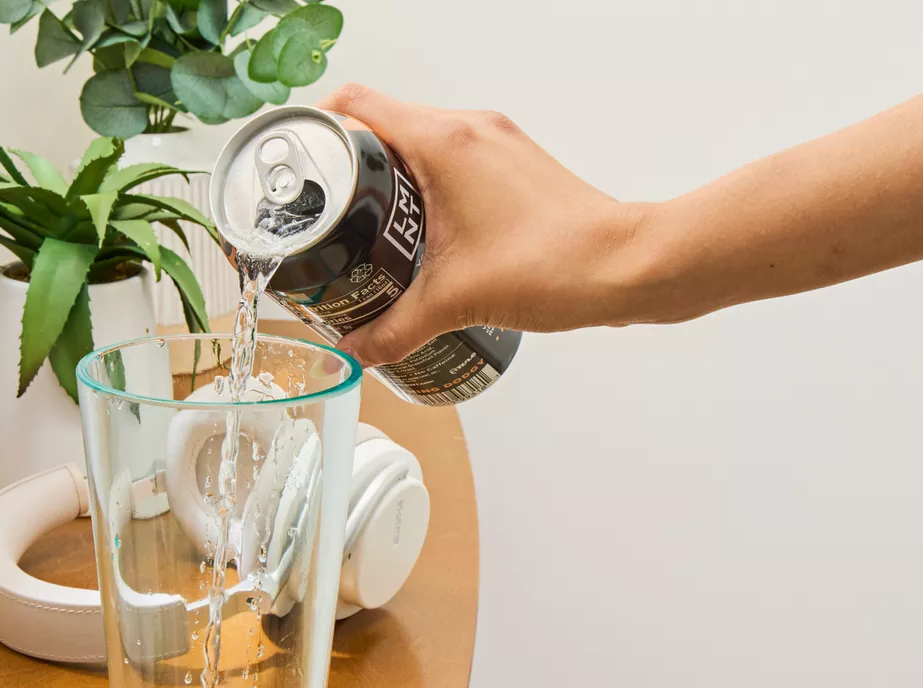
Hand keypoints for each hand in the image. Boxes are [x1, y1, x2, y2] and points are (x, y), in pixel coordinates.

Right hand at [316, 85, 649, 365]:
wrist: (625, 269)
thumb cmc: (557, 266)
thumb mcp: (454, 302)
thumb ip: (393, 329)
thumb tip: (356, 349)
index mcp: (444, 142)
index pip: (355, 104)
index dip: (315, 128)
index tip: (296, 166)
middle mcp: (469, 129)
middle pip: (382, 120)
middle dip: (347, 163)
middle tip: (325, 210)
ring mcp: (495, 142)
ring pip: (417, 138)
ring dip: (387, 174)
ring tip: (365, 226)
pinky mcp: (512, 162)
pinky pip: (450, 156)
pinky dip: (423, 184)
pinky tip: (418, 233)